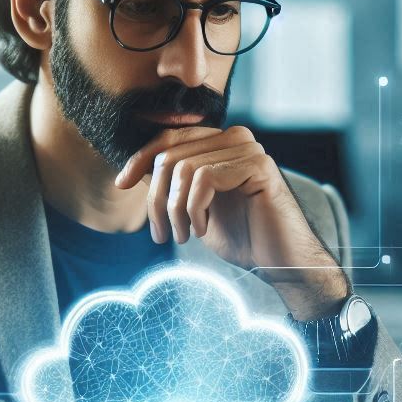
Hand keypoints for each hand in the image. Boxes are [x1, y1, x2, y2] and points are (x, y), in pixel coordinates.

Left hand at [115, 126, 348, 318]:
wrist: (280, 263)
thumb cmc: (242, 238)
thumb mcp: (196, 208)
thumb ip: (173, 184)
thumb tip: (135, 168)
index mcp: (221, 143)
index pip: (169, 138)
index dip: (141, 159)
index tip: (121, 184)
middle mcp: (236, 138)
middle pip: (171, 154)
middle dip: (157, 199)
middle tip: (161, 234)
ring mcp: (249, 149)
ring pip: (184, 168)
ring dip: (175, 210)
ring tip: (183, 236)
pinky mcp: (259, 165)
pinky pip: (205, 178)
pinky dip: (195, 209)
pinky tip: (203, 230)